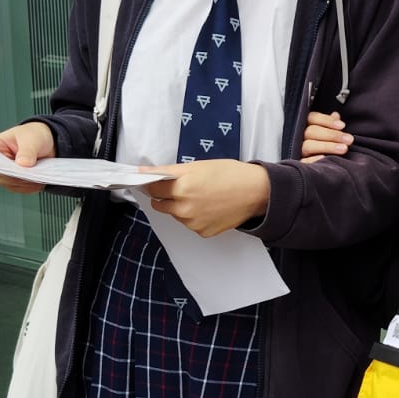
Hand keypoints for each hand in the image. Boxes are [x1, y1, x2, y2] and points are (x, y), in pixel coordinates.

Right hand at [0, 122, 55, 192]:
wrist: (46, 143)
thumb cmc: (33, 135)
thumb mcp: (32, 139)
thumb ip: (27, 151)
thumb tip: (23, 164)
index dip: (4, 168)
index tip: (19, 168)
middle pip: (2, 177)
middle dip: (19, 177)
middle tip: (34, 173)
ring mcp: (4, 174)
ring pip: (12, 185)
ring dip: (27, 182)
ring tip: (39, 174)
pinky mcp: (14, 182)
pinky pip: (22, 189)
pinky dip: (32, 186)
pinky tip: (39, 179)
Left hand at [139, 159, 269, 236]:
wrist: (256, 192)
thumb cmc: (230, 175)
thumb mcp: (197, 166)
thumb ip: (167, 171)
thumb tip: (142, 171)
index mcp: (181, 188)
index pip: (153, 189)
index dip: (154, 183)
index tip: (157, 181)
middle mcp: (184, 208)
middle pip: (161, 204)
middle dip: (168, 196)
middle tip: (186, 187)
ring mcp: (193, 223)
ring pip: (176, 215)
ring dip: (182, 207)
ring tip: (203, 196)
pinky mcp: (203, 232)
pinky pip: (190, 224)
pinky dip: (196, 217)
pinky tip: (209, 207)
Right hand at [300, 111, 352, 164]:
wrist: (319, 170)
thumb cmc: (325, 146)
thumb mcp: (328, 133)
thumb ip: (330, 124)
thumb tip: (336, 115)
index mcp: (305, 126)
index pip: (312, 118)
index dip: (327, 120)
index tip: (342, 126)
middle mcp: (299, 137)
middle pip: (311, 131)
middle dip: (332, 135)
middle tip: (349, 140)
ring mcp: (298, 151)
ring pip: (308, 145)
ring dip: (327, 146)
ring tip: (344, 149)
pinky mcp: (299, 164)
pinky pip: (304, 161)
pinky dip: (314, 159)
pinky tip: (325, 158)